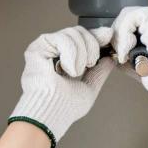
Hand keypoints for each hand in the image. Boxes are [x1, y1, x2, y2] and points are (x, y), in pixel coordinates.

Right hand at [8, 25, 114, 147]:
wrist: (52, 114)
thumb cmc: (65, 108)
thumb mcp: (90, 87)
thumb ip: (99, 72)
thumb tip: (109, 58)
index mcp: (64, 61)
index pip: (81, 39)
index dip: (96, 36)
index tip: (109, 36)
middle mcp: (53, 53)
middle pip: (79, 32)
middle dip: (91, 47)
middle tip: (89, 65)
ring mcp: (45, 49)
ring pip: (72, 34)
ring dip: (81, 55)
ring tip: (75, 72)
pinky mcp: (37, 48)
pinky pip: (62, 39)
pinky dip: (71, 54)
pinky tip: (67, 69)